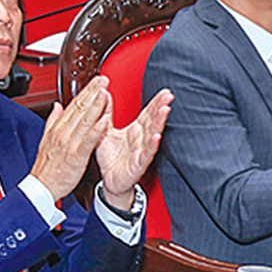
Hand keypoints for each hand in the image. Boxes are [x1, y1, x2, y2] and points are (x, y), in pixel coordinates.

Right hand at [30, 76, 112, 197]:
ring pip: (85, 121)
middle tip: (103, 79)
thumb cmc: (46, 167)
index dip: (86, 91)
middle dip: (93, 92)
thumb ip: (53, 120)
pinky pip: (87, 141)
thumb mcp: (45, 139)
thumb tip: (57, 106)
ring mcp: (70, 143)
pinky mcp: (76, 155)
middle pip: (80, 108)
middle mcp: (64, 132)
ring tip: (105, 93)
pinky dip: (95, 130)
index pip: (74, 104)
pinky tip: (103, 121)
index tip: (96, 81)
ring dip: (95, 106)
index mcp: (58, 128)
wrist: (41, 186)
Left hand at [95, 88, 170, 205]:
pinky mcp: (138, 164)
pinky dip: (151, 145)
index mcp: (135, 130)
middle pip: (153, 121)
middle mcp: (141, 139)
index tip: (164, 91)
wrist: (109, 180)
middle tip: (169, 95)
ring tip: (165, 110)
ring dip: (159, 122)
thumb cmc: (111, 157)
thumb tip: (103, 94)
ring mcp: (141, 151)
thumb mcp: (105, 131)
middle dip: (161, 107)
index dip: (155, 102)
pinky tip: (156, 137)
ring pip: (152, 134)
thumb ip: (105, 113)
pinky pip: (145, 154)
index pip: (147, 113)